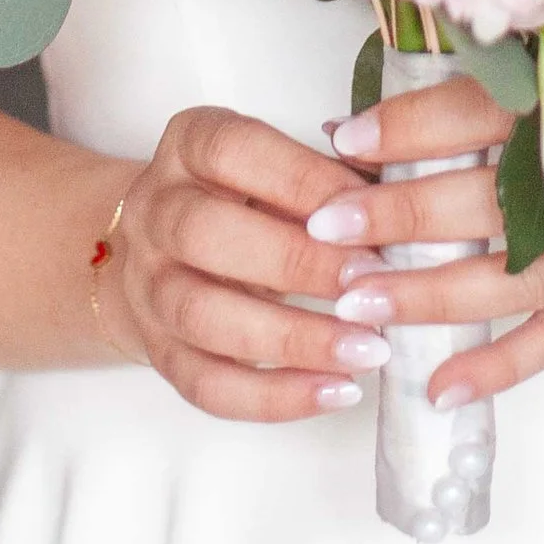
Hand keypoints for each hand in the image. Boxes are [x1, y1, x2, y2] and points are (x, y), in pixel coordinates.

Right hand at [95, 106, 396, 424]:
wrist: (162, 246)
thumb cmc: (246, 198)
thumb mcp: (278, 166)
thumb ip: (330, 177)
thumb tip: (398, 199)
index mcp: (188, 145)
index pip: (235, 152)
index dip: (305, 181)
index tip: (371, 214)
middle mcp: (154, 212)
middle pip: (207, 234)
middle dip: (298, 263)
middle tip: (372, 285)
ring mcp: (145, 286)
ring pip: (204, 317)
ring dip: (294, 339)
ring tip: (369, 349)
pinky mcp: (157, 351)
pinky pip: (207, 385)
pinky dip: (275, 398)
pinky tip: (337, 391)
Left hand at [306, 45, 543, 411]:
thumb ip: (505, 75)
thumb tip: (380, 108)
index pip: (492, 111)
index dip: (414, 126)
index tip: (347, 140)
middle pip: (497, 199)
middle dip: (402, 216)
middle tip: (327, 230)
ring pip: (519, 278)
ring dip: (433, 294)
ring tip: (360, 304)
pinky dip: (502, 365)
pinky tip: (442, 385)